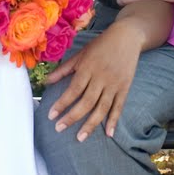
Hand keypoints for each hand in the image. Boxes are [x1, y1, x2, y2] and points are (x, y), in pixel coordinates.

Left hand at [44, 24, 142, 141]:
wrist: (127, 37)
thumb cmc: (100, 45)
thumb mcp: (80, 54)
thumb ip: (64, 69)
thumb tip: (46, 82)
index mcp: (88, 68)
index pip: (73, 90)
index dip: (62, 103)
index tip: (51, 116)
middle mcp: (101, 77)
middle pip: (86, 101)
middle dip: (72, 117)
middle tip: (59, 129)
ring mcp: (114, 84)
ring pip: (102, 108)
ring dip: (91, 124)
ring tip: (80, 137)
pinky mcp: (125, 88)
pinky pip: (119, 107)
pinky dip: (114, 120)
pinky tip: (109, 134)